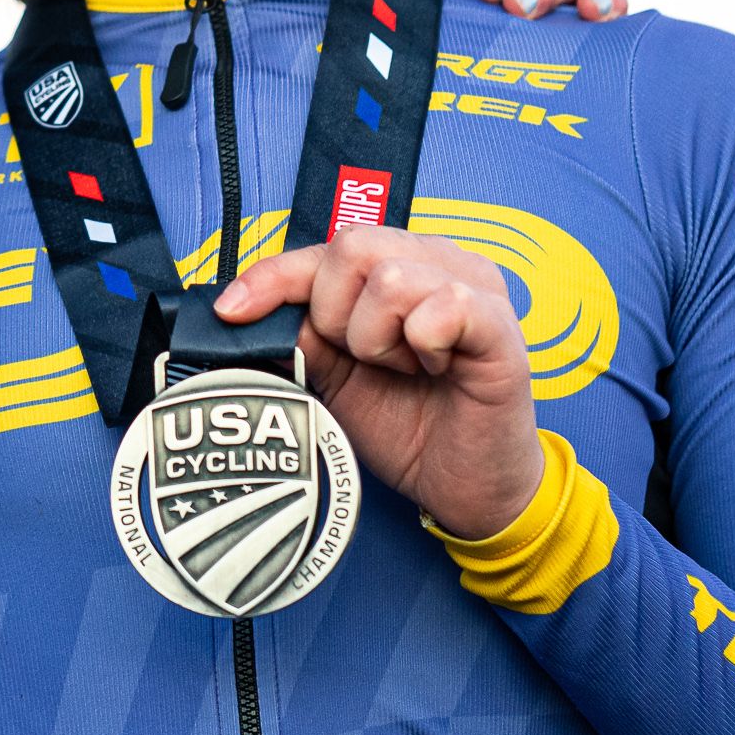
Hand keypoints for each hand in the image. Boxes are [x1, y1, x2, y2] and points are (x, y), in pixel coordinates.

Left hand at [216, 228, 541, 537]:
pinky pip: (442, 307)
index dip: (273, 276)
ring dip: (376, 337)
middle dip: (333, 314)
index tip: (232, 311)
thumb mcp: (336, 376)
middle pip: (353, 246)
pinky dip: (420, 345)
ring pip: (390, 277)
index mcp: (402, 263)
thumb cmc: (409, 425)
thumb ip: (302, 335)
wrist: (462, 488)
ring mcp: (476, 289)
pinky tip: (432, 370)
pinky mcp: (501, 326)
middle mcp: (440, 262)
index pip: (325, 248)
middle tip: (360, 359)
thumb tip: (246, 311)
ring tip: (401, 368)